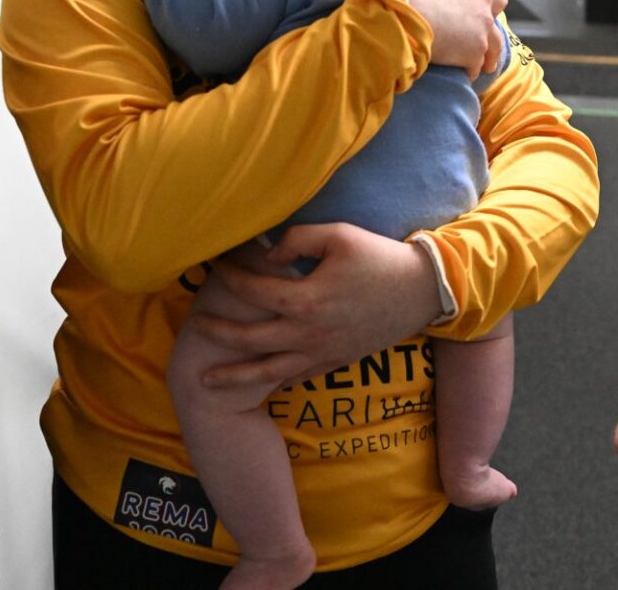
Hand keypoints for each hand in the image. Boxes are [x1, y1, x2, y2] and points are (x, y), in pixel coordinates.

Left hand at [188, 222, 442, 387]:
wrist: (423, 292)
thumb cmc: (380, 258)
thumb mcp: (338, 235)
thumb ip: (296, 239)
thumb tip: (267, 255)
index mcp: (305, 299)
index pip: (253, 290)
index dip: (229, 275)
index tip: (213, 264)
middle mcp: (308, 333)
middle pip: (250, 339)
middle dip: (218, 333)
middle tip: (194, 326)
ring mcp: (322, 352)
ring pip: (268, 370)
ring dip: (235, 375)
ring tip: (206, 379)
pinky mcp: (335, 361)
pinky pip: (296, 377)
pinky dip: (272, 381)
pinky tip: (254, 383)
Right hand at [380, 0, 506, 79]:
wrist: (398, 14)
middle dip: (489, 6)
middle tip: (475, 18)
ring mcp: (481, 23)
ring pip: (496, 37)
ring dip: (490, 46)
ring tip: (485, 58)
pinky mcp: (475, 50)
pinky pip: (479, 63)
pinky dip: (473, 68)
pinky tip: (466, 73)